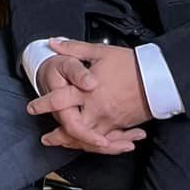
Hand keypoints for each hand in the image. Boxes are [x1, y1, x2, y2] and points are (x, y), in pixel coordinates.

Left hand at [31, 39, 152, 151]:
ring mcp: (109, 120)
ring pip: (88, 139)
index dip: (43, 105)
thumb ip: (73, 49)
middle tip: (46, 139)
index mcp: (87, 91)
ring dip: (74, 144)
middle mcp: (96, 109)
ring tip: (64, 144)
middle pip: (72, 129)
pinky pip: (105, 141)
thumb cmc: (128, 64)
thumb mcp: (99, 52)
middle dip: (58, 136)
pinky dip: (96, 146)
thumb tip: (53, 43)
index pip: (59, 101)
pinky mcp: (120, 126)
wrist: (157, 77)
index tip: (32, 108)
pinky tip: (89, 145)